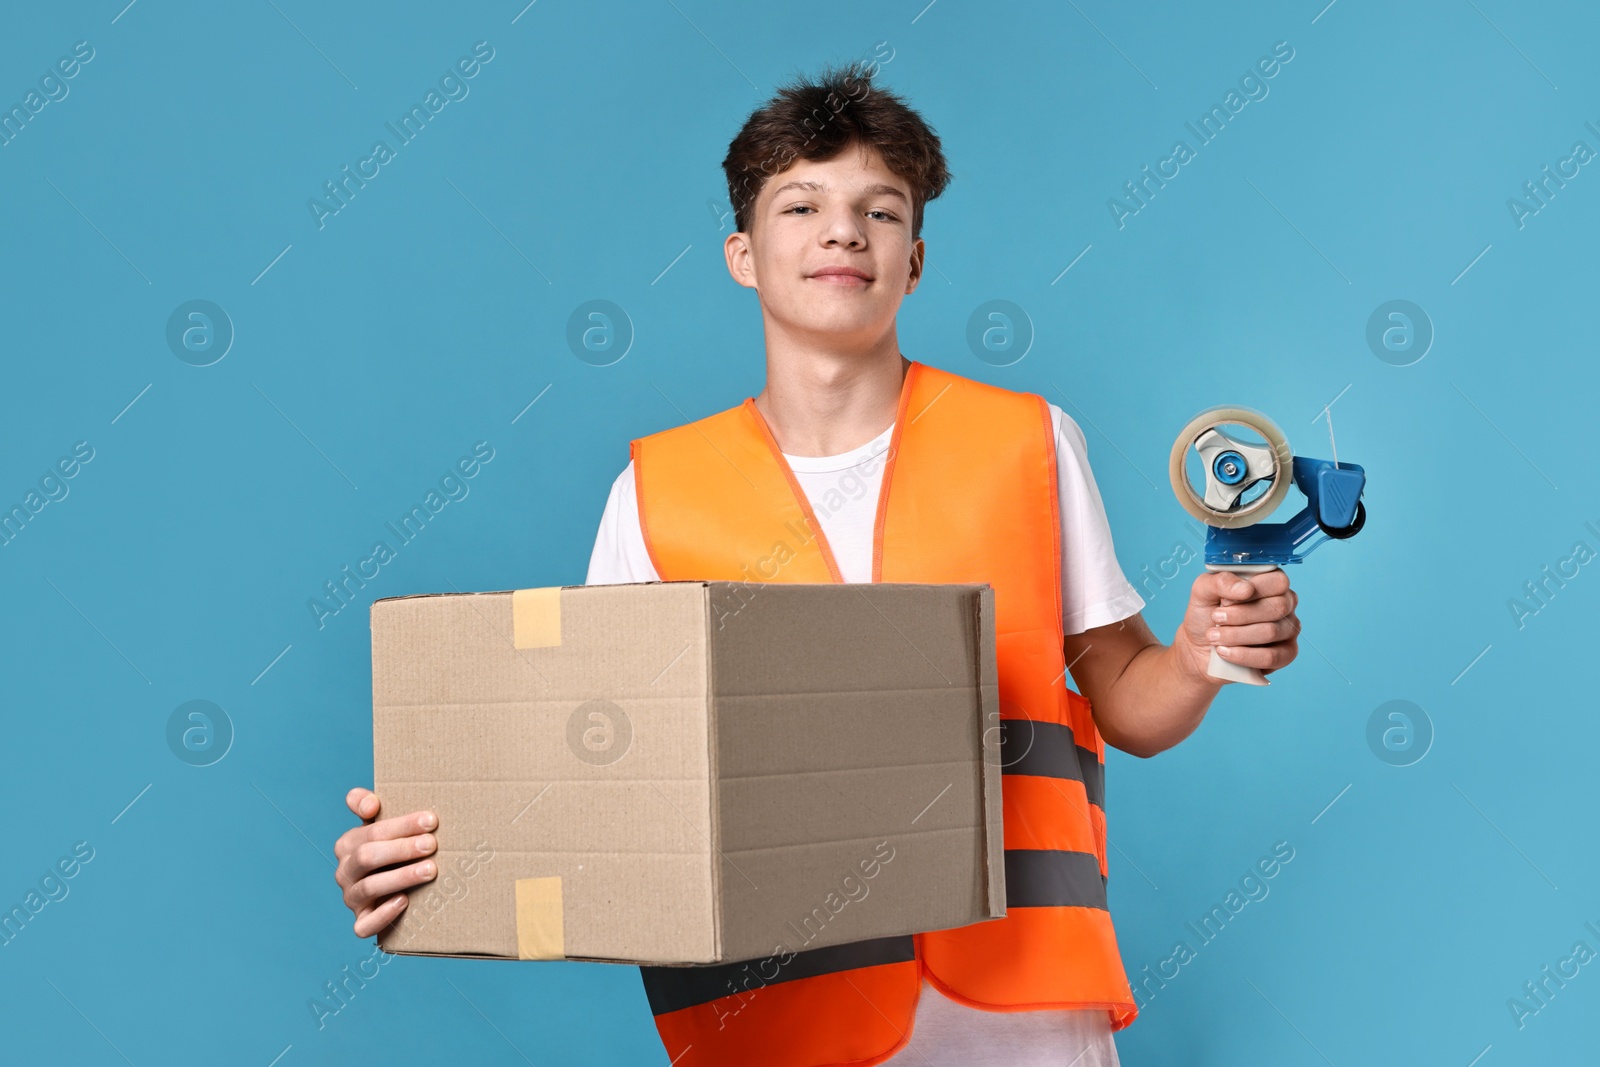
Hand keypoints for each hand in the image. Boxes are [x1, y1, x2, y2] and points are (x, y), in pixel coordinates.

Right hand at [333, 787, 439, 937]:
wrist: (397, 888)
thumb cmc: (393, 850)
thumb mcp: (382, 825)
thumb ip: (368, 805)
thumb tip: (370, 804)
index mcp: (347, 844)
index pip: (371, 831)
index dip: (401, 825)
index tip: (431, 820)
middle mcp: (345, 871)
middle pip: (368, 857)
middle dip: (402, 849)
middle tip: (431, 845)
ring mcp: (351, 898)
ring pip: (369, 887)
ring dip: (401, 877)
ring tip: (430, 870)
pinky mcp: (361, 921)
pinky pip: (364, 925)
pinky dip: (383, 914)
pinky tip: (404, 901)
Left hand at [1175, 569, 1300, 682]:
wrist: (1198, 649)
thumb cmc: (1206, 616)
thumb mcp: (1203, 591)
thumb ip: (1220, 581)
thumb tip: (1246, 589)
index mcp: (1270, 583)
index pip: (1278, 581)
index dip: (1252, 590)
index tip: (1225, 600)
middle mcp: (1285, 604)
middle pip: (1277, 607)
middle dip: (1240, 615)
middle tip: (1216, 618)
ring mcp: (1288, 630)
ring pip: (1271, 632)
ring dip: (1236, 635)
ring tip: (1214, 637)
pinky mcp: (1285, 654)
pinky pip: (1271, 656)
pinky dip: (1243, 655)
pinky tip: (1224, 652)